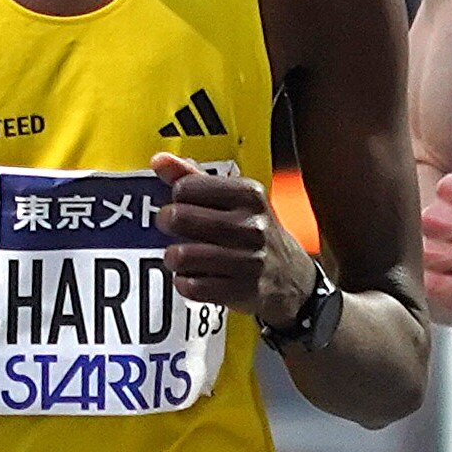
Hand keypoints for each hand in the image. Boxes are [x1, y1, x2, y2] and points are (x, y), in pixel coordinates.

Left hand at [151, 149, 311, 323]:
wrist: (292, 278)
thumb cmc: (255, 233)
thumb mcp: (235, 199)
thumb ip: (195, 177)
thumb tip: (160, 161)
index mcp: (249, 195)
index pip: (187, 187)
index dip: (177, 197)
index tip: (184, 203)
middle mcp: (251, 225)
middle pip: (179, 218)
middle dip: (168, 223)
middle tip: (174, 228)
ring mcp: (248, 260)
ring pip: (182, 255)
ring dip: (173, 257)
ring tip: (182, 256)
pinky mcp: (242, 290)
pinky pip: (192, 286)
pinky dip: (184, 283)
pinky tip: (193, 276)